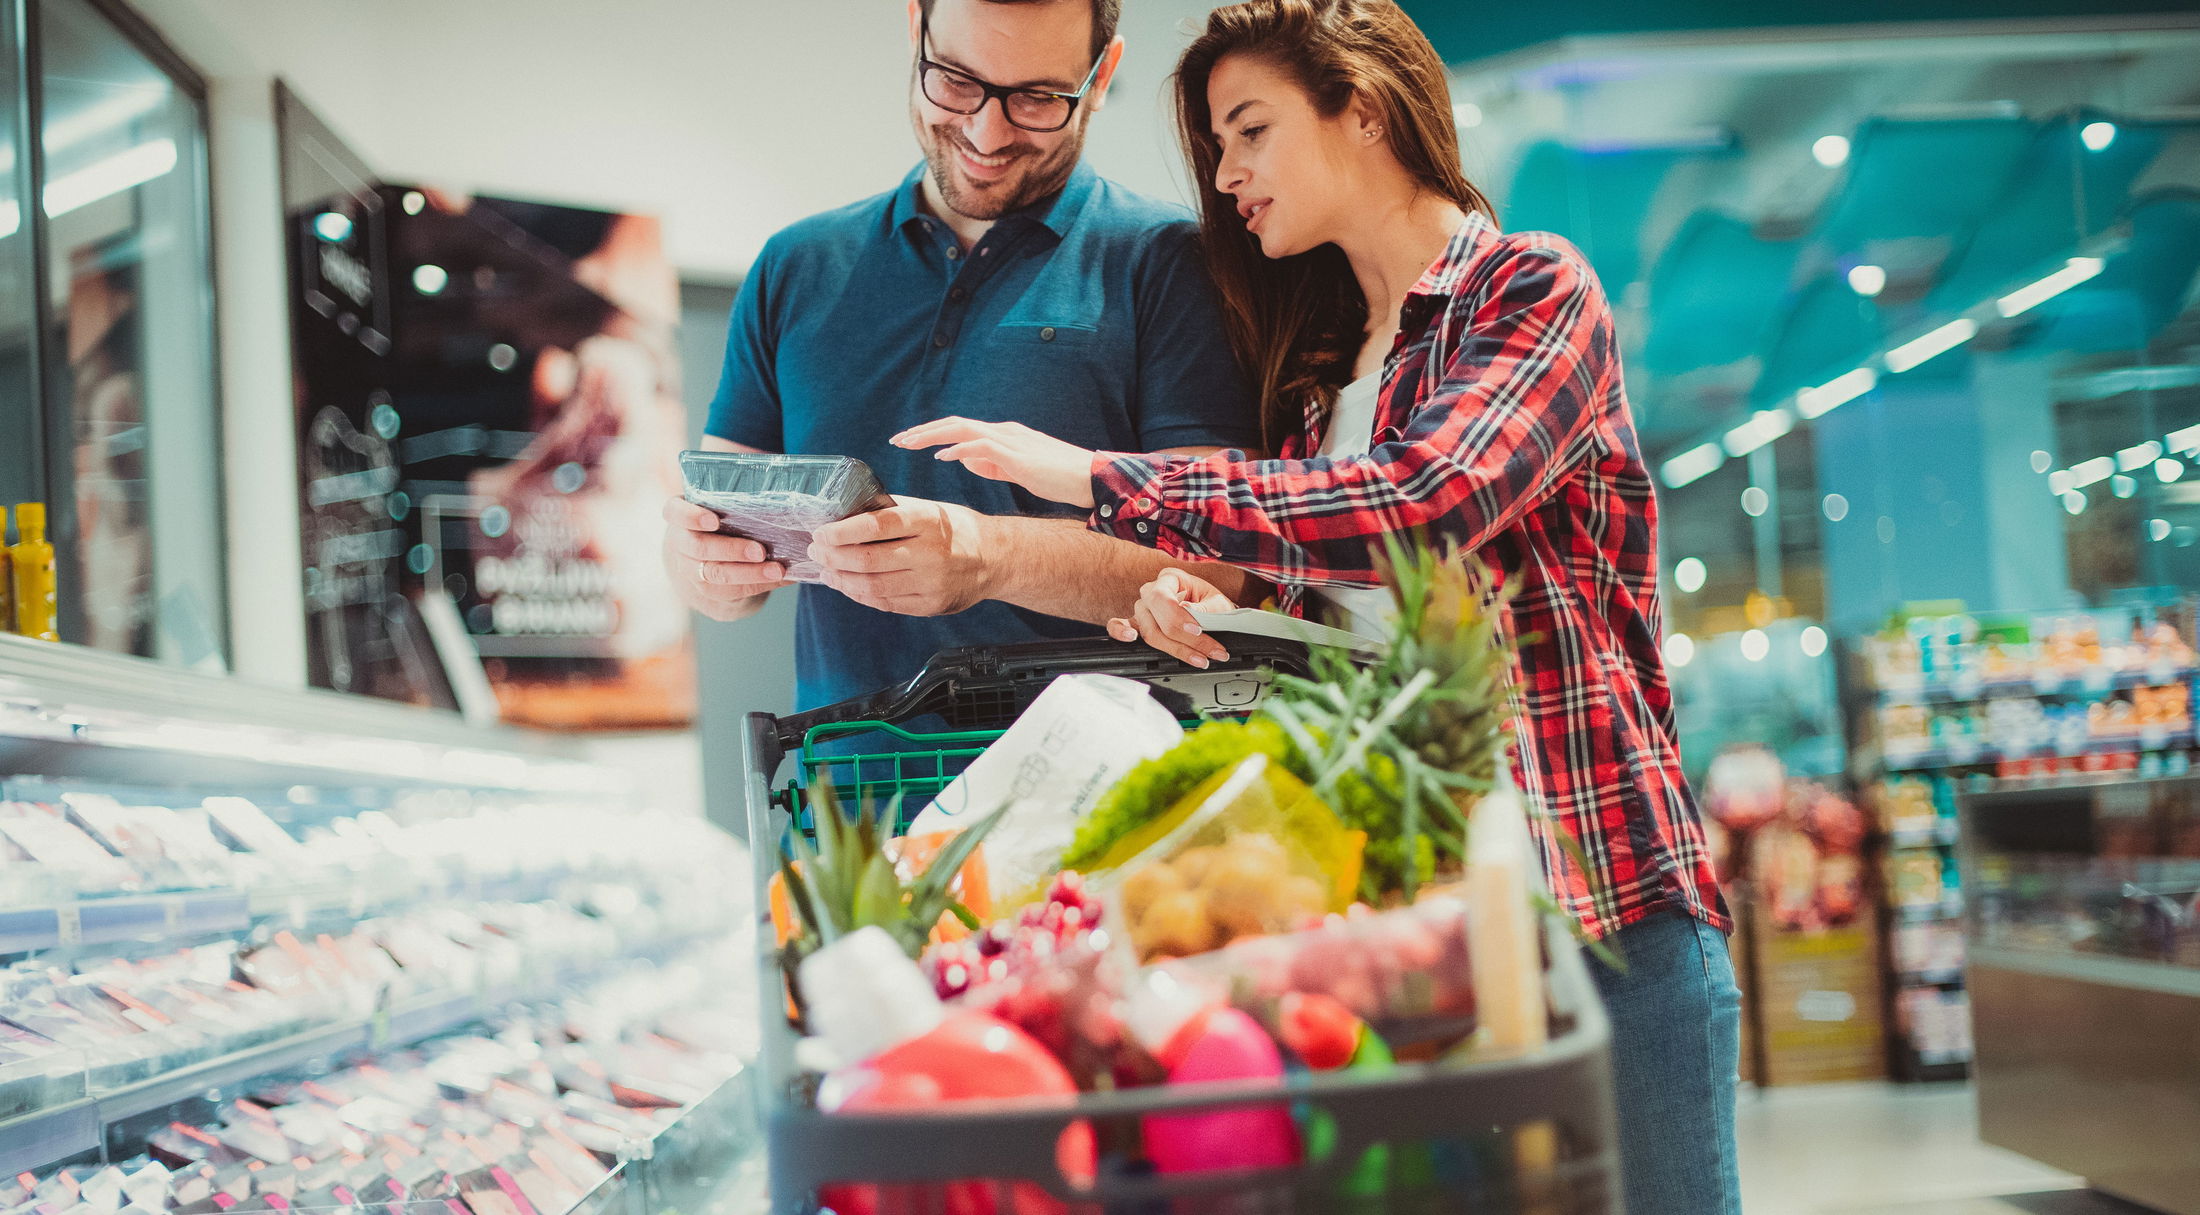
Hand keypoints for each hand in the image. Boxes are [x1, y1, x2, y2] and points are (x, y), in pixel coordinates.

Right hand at [662, 496, 790, 620]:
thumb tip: (776, 505)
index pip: (676, 513)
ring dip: (750, 573)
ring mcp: (690, 570)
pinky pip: (732, 591)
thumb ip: (731, 504)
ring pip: (715, 574)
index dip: (692, 517)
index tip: (714, 520)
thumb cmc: (713, 523)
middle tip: (760, 551)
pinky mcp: (707, 589)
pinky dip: (759, 584)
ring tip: (777, 570)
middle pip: (699, 548)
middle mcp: (680, 544)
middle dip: (731, 550)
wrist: (696, 560)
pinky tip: (781, 578)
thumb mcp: (713, 508)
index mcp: (679, 516)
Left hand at [809, 497, 993, 616]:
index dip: (841, 532)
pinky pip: (885, 603)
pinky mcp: (930, 605)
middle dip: (833, 557)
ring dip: (841, 579)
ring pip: (872, 586)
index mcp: (927, 521)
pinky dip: (860, 595)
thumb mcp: (928, 508)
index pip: (875, 526)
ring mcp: (931, 583)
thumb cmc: (955, 529)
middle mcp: (930, 553)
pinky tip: (848, 585)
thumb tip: (844, 515)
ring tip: (827, 571)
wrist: (995, 558)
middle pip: (868, 560)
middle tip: (817, 551)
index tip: (821, 533)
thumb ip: (890, 511)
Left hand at [893, 417, 1098, 508]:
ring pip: (961, 428)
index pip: (960, 428)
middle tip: (898, 439)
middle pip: (954, 423)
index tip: (908, 441)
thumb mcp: (1018, 469)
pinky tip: (942, 456)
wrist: (1091, 478)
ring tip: (908, 443)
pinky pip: (980, 445)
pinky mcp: (1017, 454)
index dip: (932, 433)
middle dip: (923, 430)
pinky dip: (958, 448)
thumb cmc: (1058, 477)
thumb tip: (964, 458)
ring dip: (932, 435)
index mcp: (1003, 435)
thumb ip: (992, 463)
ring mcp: (1010, 439)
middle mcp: (1003, 431)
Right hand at [1108, 569, 1233, 668]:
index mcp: (1170, 578)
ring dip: (1175, 649)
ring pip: (1149, 633)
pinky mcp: (1137, 624)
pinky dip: (1120, 632)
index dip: (1178, 618)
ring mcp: (1142, 608)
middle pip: (1155, 619)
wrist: (1213, 611)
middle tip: (1209, 652)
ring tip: (1201, 659)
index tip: (1198, 631)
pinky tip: (1130, 638)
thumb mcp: (1218, 603)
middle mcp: (1151, 591)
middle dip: (1184, 641)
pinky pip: (1118, 626)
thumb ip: (1206, 608)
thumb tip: (1187, 610)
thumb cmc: (1212, 604)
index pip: (1163, 598)